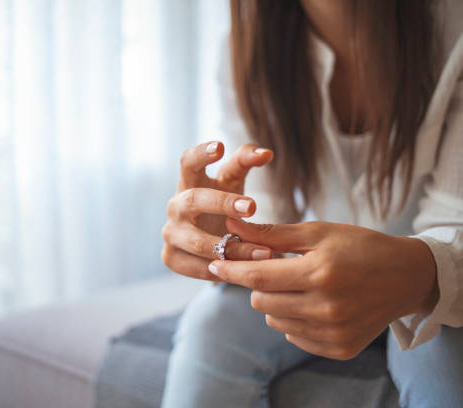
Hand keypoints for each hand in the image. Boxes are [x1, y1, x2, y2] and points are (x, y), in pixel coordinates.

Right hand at [161, 141, 273, 280]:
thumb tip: (267, 153)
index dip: (200, 153)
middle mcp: (175, 206)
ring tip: (264, 252)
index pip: (187, 161)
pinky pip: (196, 266)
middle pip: (193, 200)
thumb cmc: (222, 203)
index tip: (220, 147)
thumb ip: (247, 162)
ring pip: (198, 241)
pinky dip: (220, 269)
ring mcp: (170, 233)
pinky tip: (243, 272)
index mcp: (189, 182)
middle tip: (252, 206)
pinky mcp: (170, 258)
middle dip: (222, 203)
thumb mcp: (233, 181)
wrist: (209, 240)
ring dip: (232, 248)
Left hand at [208, 218, 438, 359]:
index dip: (231, 270)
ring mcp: (334, 333)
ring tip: (300, 285)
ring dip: (276, 302)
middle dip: (259, 283)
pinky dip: (294, 320)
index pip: (258, 277)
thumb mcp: (317, 232)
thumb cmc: (359, 247)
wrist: (406, 277)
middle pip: (261, 302)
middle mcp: (327, 309)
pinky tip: (314, 304)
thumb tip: (231, 227)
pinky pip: (294, 336)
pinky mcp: (339, 349)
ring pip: (274, 321)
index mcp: (321, 274)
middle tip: (276, 269)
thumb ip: (271, 234)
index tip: (214, 263)